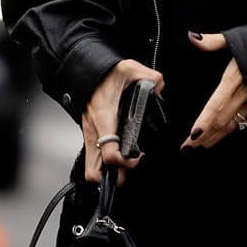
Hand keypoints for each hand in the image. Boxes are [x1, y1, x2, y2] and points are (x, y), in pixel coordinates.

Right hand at [83, 57, 162, 182]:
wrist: (85, 70)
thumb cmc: (104, 73)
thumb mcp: (129, 69)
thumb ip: (150, 77)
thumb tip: (160, 87)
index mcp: (104, 120)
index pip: (109, 154)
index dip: (126, 163)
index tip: (140, 156)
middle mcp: (94, 132)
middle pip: (94, 173)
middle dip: (114, 177)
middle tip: (131, 166)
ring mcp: (89, 136)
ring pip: (92, 169)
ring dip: (109, 172)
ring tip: (126, 163)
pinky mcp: (89, 135)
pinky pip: (94, 158)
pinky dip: (105, 162)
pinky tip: (120, 154)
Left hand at [181, 30, 246, 150]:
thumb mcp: (236, 37)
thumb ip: (212, 41)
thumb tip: (193, 38)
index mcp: (234, 79)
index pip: (216, 106)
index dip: (204, 123)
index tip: (192, 136)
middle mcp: (244, 93)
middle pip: (222, 121)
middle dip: (204, 137)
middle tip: (187, 149)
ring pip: (232, 124)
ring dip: (215, 138)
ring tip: (200, 148)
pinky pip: (242, 120)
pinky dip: (230, 131)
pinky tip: (221, 136)